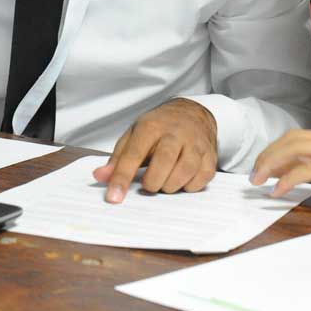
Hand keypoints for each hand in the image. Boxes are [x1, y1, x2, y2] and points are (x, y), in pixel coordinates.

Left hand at [92, 99, 216, 203]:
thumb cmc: (158, 127)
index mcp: (151, 126)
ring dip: (170, 185)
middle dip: (152, 182)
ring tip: (164, 182)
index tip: (114, 197)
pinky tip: (181, 180)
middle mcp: (175, 133)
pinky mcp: (210, 155)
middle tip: (148, 185)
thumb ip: (117, 158)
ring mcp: (195, 143)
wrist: (192, 113)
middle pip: (164, 161)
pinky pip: (201, 179)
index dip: (122, 177)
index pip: (134, 154)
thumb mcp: (134, 135)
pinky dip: (189, 186)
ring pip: (184, 171)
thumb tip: (100, 177)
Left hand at [250, 119, 310, 198]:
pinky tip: (277, 189)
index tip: (270, 165)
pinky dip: (288, 178)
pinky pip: (309, 169)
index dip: (285, 150)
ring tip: (257, 180)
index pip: (306, 140)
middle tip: (254, 172)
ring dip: (271, 162)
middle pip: (293, 139)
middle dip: (270, 153)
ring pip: (294, 147)